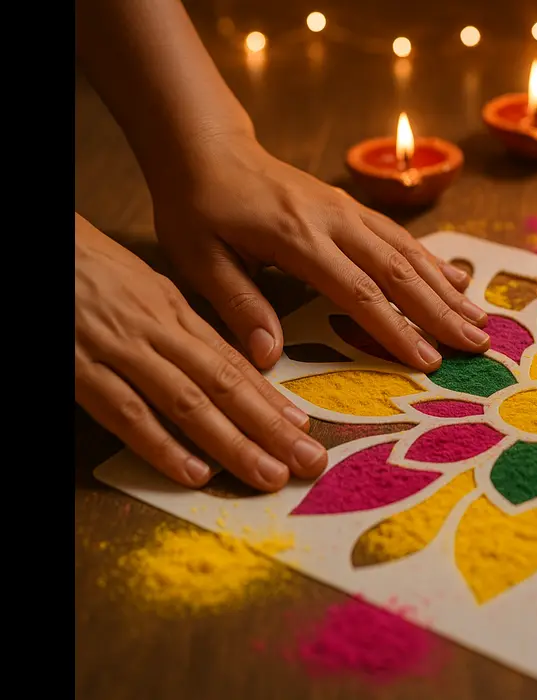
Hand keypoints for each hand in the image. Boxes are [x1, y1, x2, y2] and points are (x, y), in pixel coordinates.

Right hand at [74, 213, 327, 491]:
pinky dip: (162, 445)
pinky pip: (126, 413)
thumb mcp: (141, 288)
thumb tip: (221, 363)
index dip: (270, 398)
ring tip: (270, 474)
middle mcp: (156, 331)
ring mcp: (119, 351)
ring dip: (232, 443)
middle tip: (309, 460)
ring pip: (187, 403)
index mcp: (173, 312)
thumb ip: (179, 327)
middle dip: (271, 428)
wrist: (41, 246)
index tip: (304, 427)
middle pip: (224, 385)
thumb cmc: (84, 267)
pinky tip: (195, 473)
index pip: (232, 362)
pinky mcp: (79, 368)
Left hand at [150, 134, 488, 371]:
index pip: (357, 291)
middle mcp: (334, 221)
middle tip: (477, 345)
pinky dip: (434, 261)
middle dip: (442, 312)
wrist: (209, 149)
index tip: (428, 360)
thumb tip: (269, 357)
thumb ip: (239, 305)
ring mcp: (348, 211)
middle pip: (399, 271)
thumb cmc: (198, 208)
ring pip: (409, 252)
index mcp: (298, 238)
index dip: (395, 328)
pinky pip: (400, 237)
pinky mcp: (352, 208)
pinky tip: (458, 280)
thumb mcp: (200, 258)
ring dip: (448, 289)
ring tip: (480, 321)